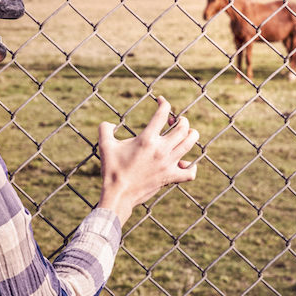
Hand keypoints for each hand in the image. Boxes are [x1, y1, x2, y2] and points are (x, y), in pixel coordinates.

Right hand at [97, 97, 198, 224]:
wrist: (118, 194)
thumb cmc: (112, 169)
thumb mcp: (105, 146)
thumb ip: (104, 129)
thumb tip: (108, 123)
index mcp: (147, 139)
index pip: (162, 114)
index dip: (164, 103)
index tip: (161, 101)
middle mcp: (161, 150)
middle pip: (183, 128)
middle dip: (181, 120)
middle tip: (174, 121)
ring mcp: (168, 164)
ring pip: (190, 145)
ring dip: (191, 135)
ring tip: (186, 133)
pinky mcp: (170, 178)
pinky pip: (189, 172)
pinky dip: (191, 167)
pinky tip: (184, 163)